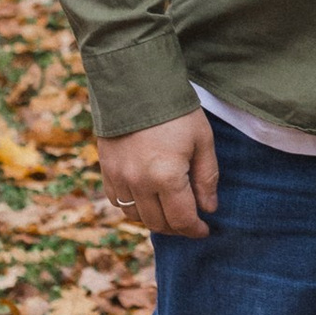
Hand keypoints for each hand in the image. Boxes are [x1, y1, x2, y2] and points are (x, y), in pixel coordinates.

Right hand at [100, 105, 218, 238]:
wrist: (136, 84)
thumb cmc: (175, 111)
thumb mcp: (202, 140)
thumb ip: (206, 178)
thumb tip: (209, 208)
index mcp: (167, 176)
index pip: (182, 220)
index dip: (195, 230)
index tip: (204, 230)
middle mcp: (139, 183)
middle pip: (158, 223)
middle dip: (177, 228)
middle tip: (190, 222)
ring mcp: (119, 178)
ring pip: (137, 217)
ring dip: (155, 220)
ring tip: (170, 211)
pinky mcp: (106, 171)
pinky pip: (118, 202)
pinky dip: (134, 208)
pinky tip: (148, 200)